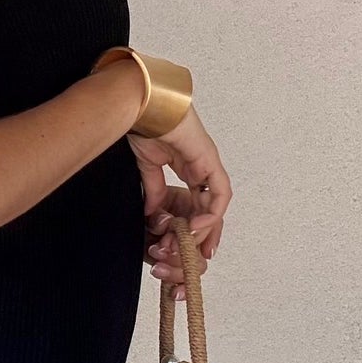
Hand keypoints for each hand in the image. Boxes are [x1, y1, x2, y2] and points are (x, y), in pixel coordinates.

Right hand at [128, 102, 231, 288]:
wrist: (142, 107)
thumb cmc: (144, 126)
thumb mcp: (148, 167)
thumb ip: (155, 189)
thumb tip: (153, 211)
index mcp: (188, 165)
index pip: (198, 201)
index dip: (195, 223)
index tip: (187, 243)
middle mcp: (201, 166)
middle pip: (211, 206)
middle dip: (206, 233)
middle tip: (197, 255)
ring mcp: (208, 163)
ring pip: (216, 204)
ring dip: (205, 227)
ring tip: (190, 242)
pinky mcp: (209, 161)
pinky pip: (219, 193)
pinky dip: (211, 212)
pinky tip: (197, 224)